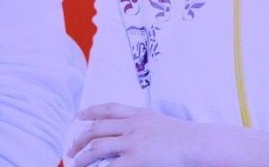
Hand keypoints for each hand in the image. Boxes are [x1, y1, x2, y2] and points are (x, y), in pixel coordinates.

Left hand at [68, 103, 193, 166]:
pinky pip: (110, 166)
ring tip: (75, 163)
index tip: (78, 116)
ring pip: (97, 146)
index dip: (90, 111)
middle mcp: (131, 125)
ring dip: (82, 156)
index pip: (107, 108)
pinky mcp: (135, 158)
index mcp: (137, 114)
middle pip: (96, 128)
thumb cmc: (184, 136)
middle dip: (80, 138)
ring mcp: (131, 141)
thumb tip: (130, 132)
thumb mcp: (159, 121)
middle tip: (71, 148)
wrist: (197, 143)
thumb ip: (143, 123)